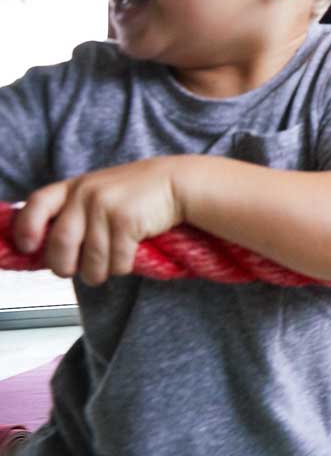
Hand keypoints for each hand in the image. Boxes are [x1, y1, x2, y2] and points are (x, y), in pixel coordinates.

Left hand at [12, 157, 184, 285]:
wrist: (177, 182)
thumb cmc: (139, 192)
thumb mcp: (99, 191)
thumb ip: (75, 210)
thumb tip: (52, 247)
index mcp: (74, 186)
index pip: (37, 205)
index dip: (27, 229)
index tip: (28, 247)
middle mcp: (86, 194)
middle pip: (60, 242)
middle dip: (64, 266)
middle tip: (71, 271)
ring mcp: (106, 207)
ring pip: (90, 258)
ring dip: (97, 273)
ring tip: (104, 271)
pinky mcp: (126, 222)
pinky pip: (116, 260)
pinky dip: (121, 267)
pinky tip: (127, 260)